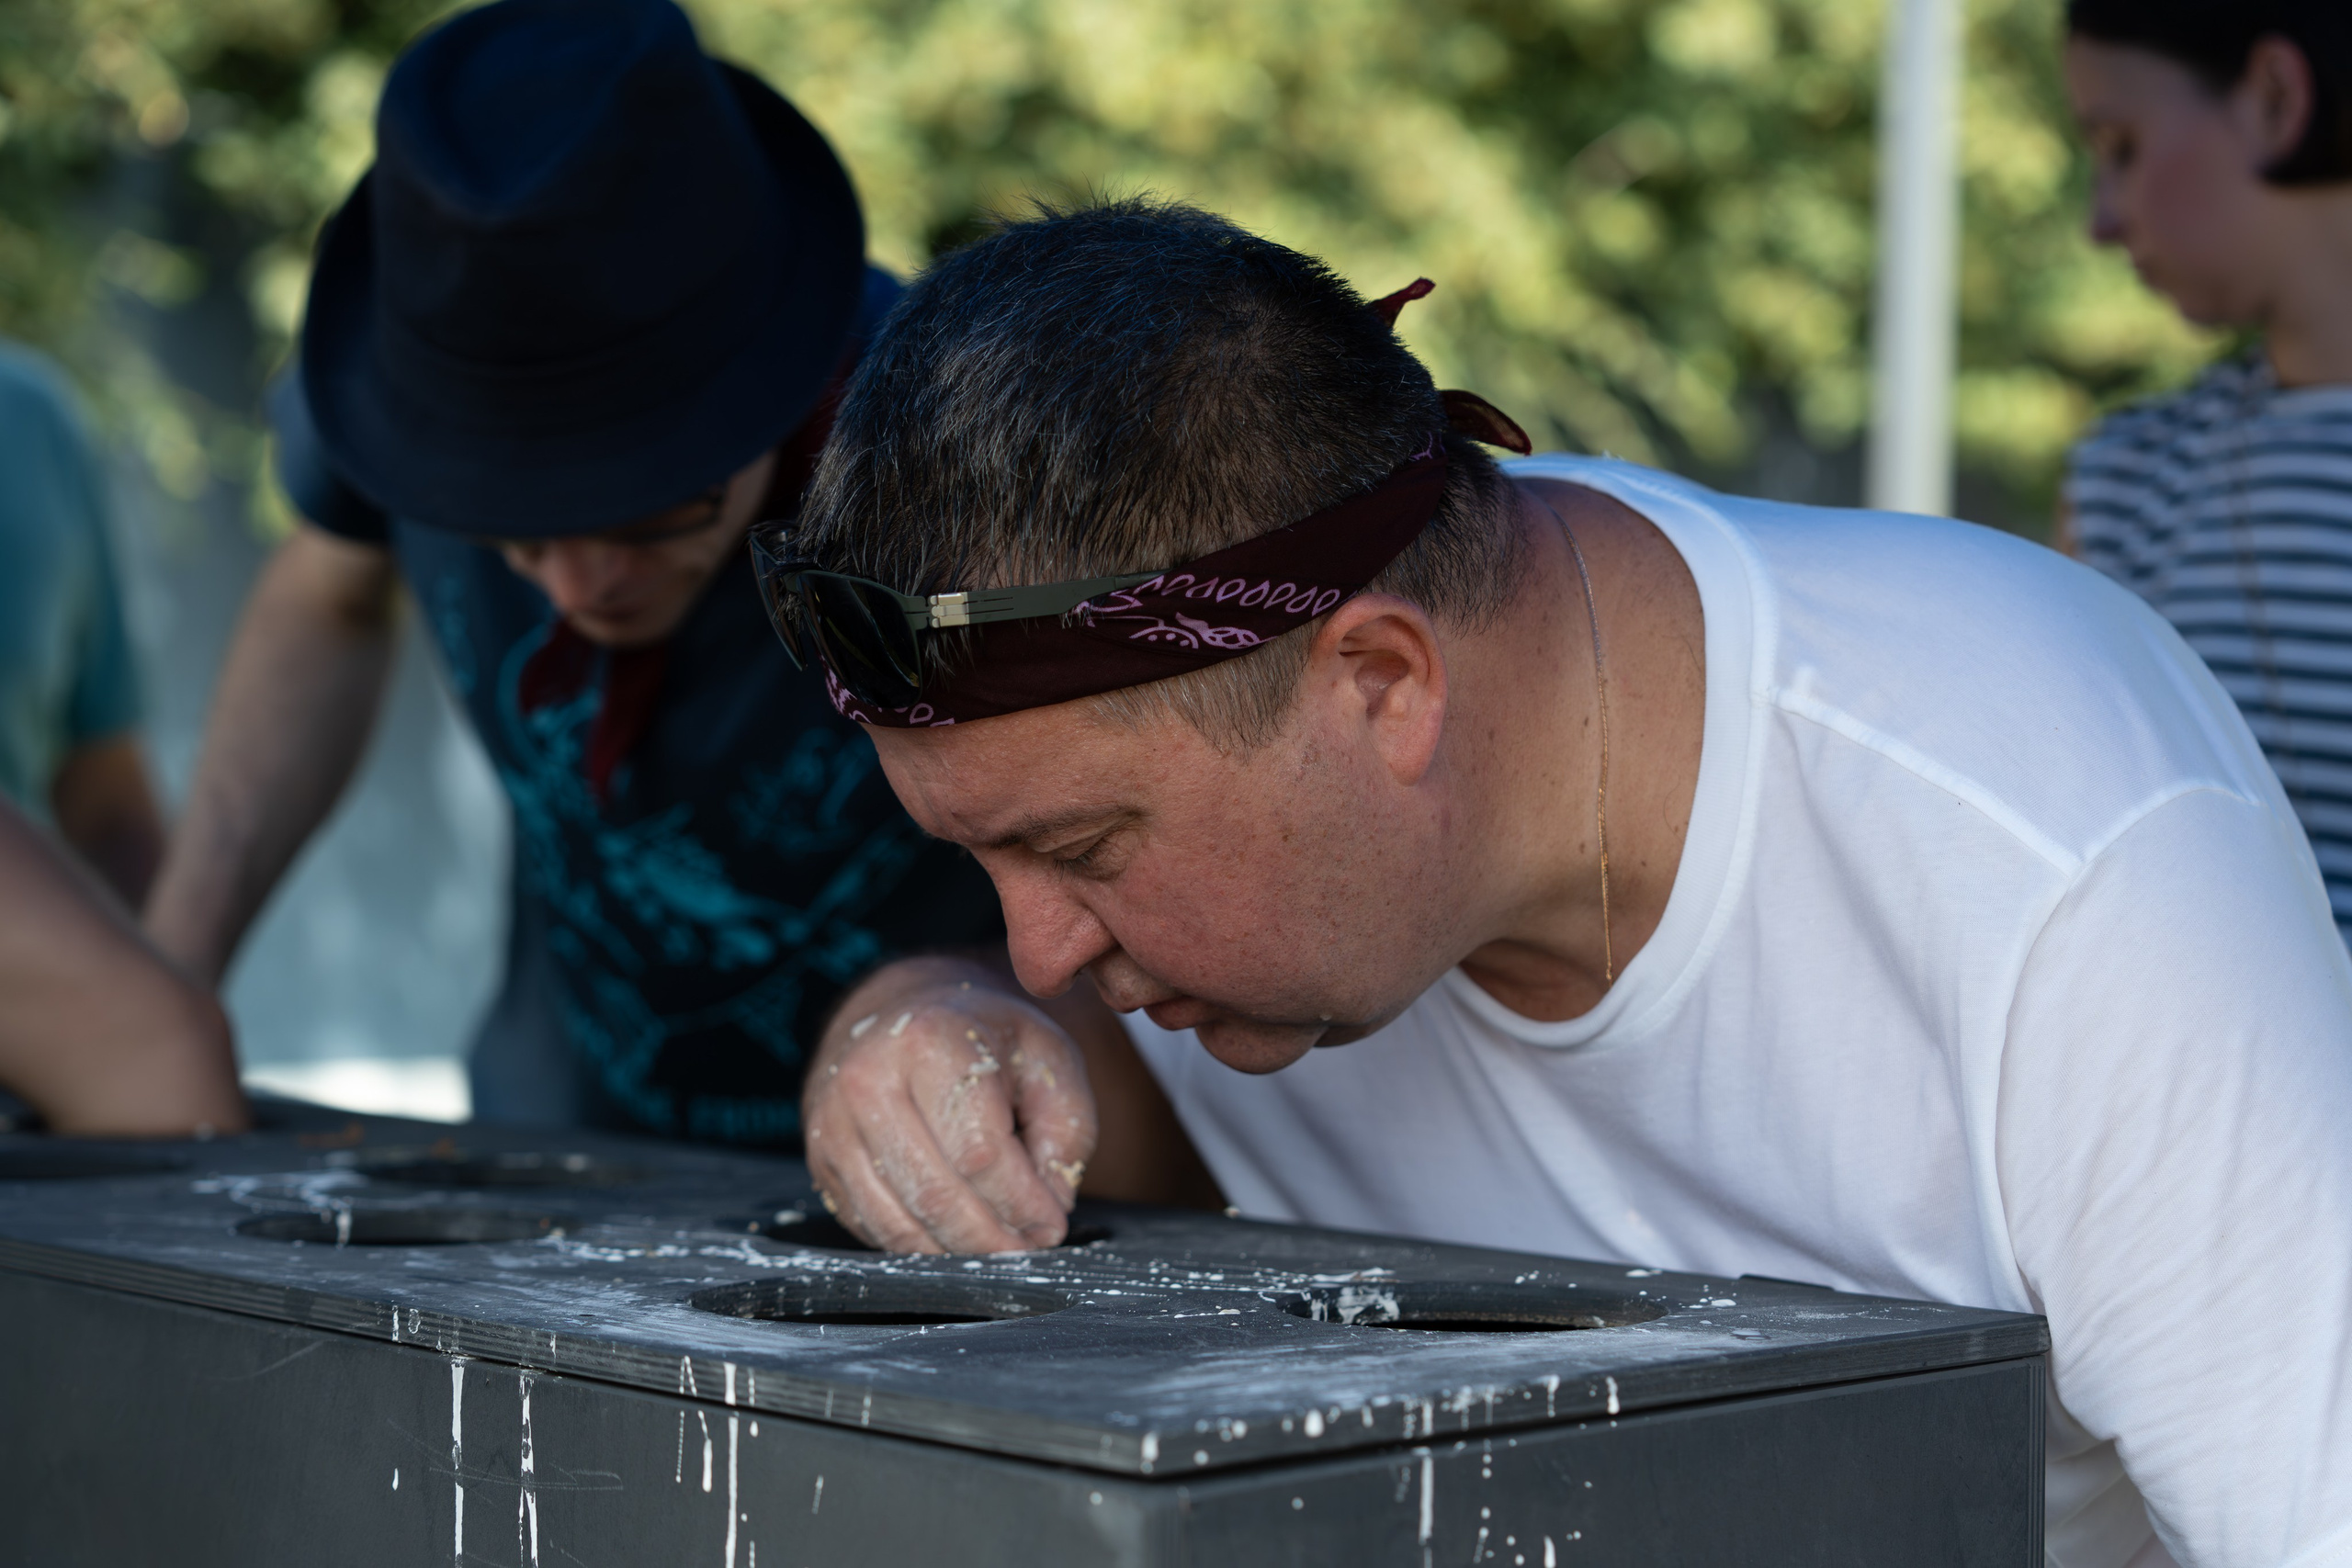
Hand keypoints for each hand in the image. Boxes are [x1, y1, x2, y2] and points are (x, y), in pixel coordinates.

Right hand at [804, 957, 1097, 1252]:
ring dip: (956, 1252)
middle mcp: (869, 1079)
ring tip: (997, 1249)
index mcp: (932, 1041)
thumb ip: (1066, 1129)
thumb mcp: (1048, 1059)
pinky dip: (919, 1246)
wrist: (904, 1014)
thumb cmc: (985, 1041)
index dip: (1021, 1202)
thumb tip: (1050, 1204)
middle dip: (991, 1239)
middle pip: (935, 1194)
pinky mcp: (821, 1158)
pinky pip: (871, 1225)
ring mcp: (834, 1121)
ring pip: (898, 1220)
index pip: (980, 1152)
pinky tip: (954, 1238)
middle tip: (1027, 1250)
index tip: (1051, 1225)